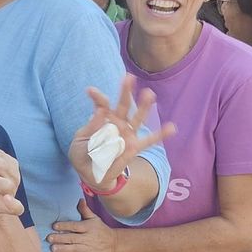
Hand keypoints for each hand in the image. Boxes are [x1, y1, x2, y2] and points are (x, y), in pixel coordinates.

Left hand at [46, 199, 114, 251]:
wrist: (113, 243)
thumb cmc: (100, 229)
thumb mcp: (94, 218)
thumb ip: (85, 210)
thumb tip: (80, 199)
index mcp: (88, 227)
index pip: (75, 226)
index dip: (64, 226)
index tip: (54, 226)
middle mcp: (88, 238)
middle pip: (72, 238)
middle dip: (60, 238)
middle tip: (49, 238)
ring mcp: (89, 249)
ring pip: (74, 249)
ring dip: (63, 249)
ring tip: (53, 248)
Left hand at [68, 75, 175, 190]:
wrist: (91, 175)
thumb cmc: (83, 155)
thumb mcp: (79, 142)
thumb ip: (90, 128)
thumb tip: (98, 111)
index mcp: (102, 119)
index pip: (102, 105)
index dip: (97, 97)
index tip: (90, 91)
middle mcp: (117, 123)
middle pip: (123, 105)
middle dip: (125, 91)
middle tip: (129, 77)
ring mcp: (127, 134)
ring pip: (137, 118)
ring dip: (143, 106)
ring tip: (149, 94)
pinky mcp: (134, 147)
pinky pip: (149, 141)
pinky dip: (160, 135)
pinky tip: (172, 127)